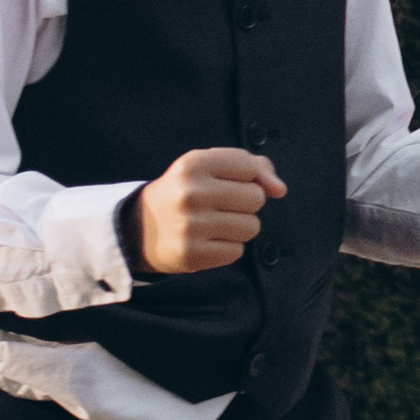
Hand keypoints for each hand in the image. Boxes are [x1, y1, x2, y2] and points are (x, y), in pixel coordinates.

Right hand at [134, 147, 284, 274]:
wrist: (140, 228)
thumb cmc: (186, 192)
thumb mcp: (209, 167)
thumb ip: (251, 167)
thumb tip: (280, 189)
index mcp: (193, 164)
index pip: (249, 166)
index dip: (248, 177)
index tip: (230, 183)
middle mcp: (190, 193)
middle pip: (255, 198)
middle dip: (246, 203)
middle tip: (220, 206)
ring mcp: (190, 226)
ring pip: (251, 227)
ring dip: (240, 227)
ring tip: (215, 224)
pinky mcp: (192, 255)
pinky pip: (237, 251)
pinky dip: (228, 248)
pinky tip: (208, 241)